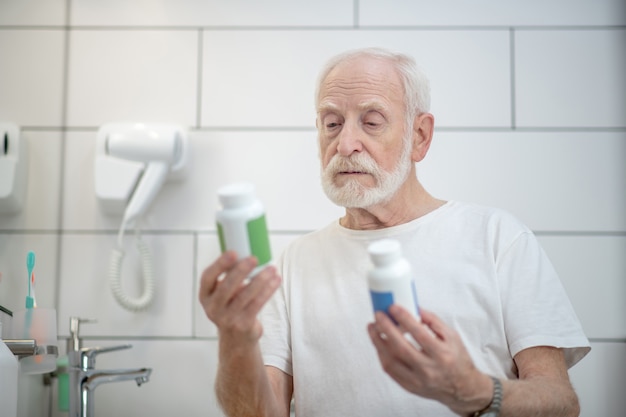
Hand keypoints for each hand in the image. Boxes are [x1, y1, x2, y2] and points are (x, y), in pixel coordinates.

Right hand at [198, 251, 280, 346]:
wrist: (236, 338)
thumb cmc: (232, 306)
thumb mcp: (224, 293)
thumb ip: (231, 277)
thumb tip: (248, 253)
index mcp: (205, 295)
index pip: (208, 278)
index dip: (219, 264)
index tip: (233, 252)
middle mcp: (213, 308)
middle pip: (226, 287)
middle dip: (241, 271)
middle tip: (253, 258)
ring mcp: (227, 318)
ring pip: (245, 296)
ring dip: (260, 280)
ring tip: (272, 268)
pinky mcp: (243, 325)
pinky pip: (257, 304)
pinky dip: (268, 290)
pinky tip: (275, 280)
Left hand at [367, 306, 491, 414]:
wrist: (462, 388)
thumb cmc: (457, 359)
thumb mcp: (452, 336)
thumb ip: (433, 321)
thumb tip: (414, 307)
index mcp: (442, 354)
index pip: (419, 334)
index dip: (403, 319)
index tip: (393, 307)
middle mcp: (429, 369)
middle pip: (401, 348)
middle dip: (385, 329)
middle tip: (378, 315)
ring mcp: (418, 380)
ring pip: (391, 361)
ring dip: (378, 342)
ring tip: (373, 327)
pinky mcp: (410, 387)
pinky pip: (390, 371)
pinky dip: (382, 355)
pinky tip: (379, 343)